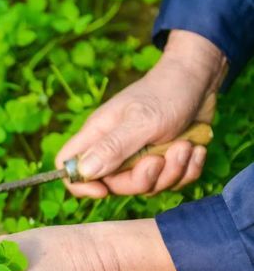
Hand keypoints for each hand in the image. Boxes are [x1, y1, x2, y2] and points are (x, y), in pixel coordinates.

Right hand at [56, 30, 226, 197]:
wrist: (201, 80)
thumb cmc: (167, 92)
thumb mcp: (142, 121)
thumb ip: (113, 147)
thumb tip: (83, 171)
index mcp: (99, 135)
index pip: (68, 166)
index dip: (80, 184)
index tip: (104, 190)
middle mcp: (114, 149)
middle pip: (113, 185)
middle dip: (142, 179)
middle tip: (159, 159)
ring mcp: (140, 157)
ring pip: (146, 186)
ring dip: (172, 171)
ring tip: (185, 146)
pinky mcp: (164, 161)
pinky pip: (171, 182)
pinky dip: (188, 169)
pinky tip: (195, 149)